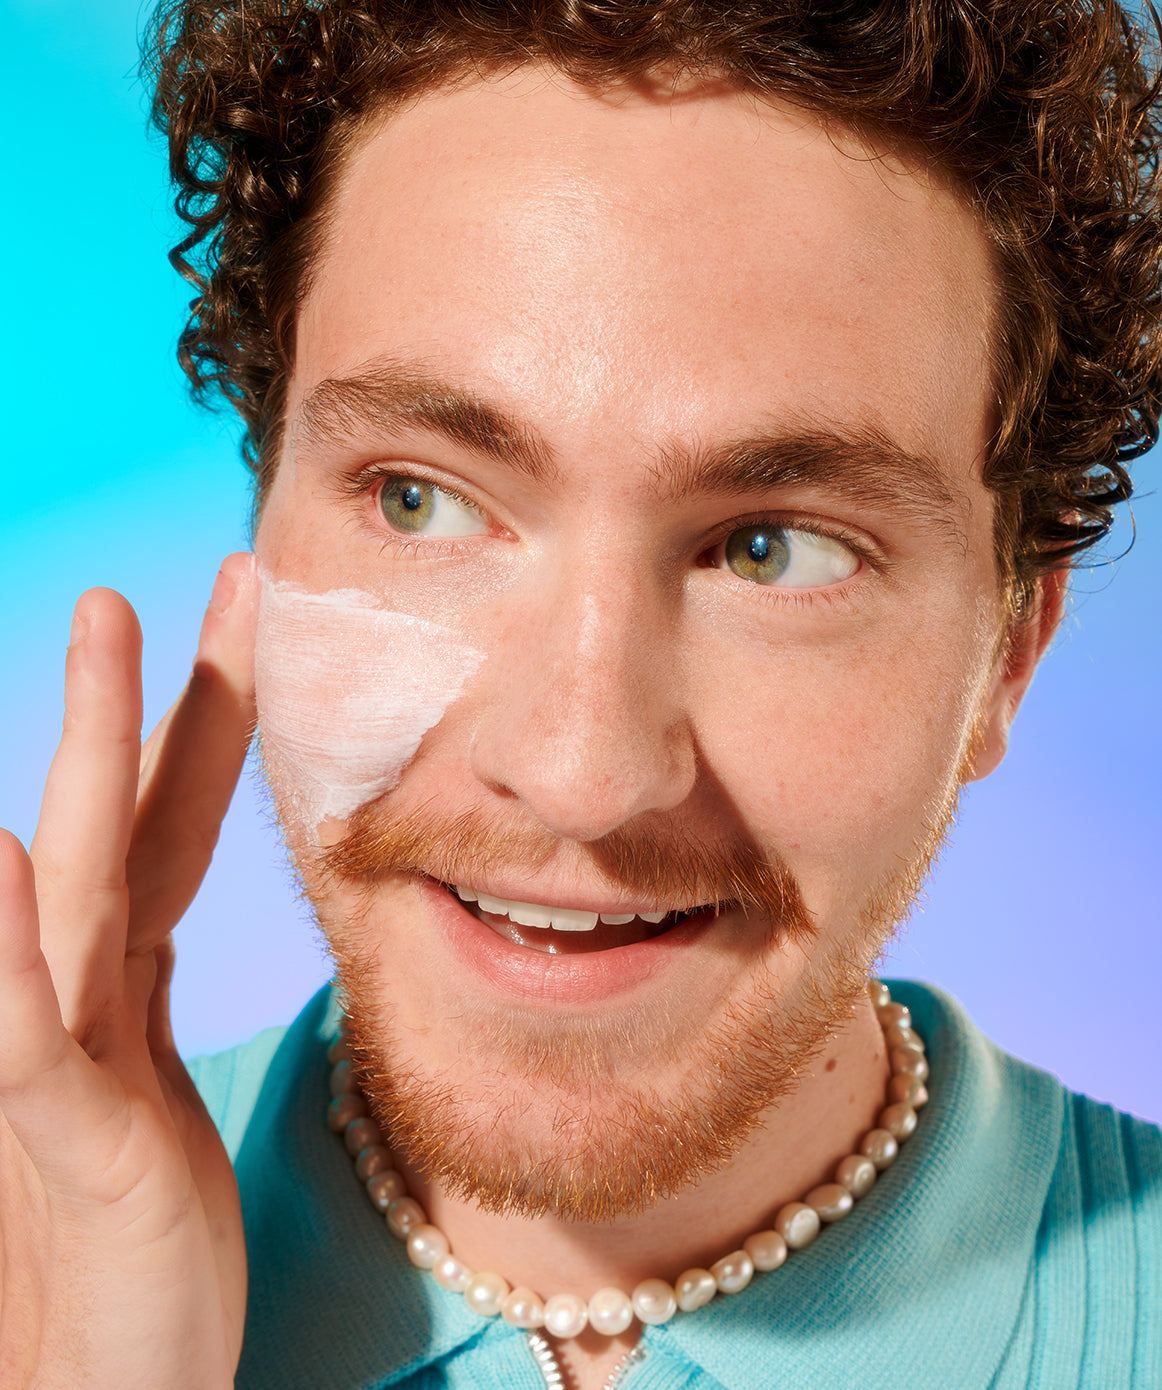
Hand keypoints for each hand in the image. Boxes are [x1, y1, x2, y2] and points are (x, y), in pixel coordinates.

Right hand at [0, 552, 257, 1388]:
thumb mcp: (137, 1091)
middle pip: (135, 811)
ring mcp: (67, 1055)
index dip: (209, 716)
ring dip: (95, 751)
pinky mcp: (67, 1139)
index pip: (171, 819)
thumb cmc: (130, 1247)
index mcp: (122, 982)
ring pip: (81, 876)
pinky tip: (3, 852)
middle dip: (163, 687)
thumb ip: (120, 988)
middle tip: (199, 571)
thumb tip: (93, 884)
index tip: (254, 618)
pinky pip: (29, 1028)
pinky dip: (8, 945)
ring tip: (107, 629)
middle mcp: (87, 993)